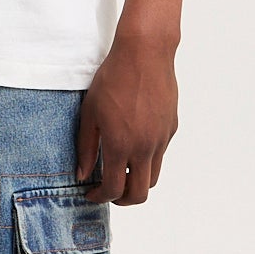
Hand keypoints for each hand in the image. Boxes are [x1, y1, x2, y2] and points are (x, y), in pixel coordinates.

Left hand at [75, 31, 178, 204]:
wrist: (144, 54)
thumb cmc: (112, 79)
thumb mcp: (90, 113)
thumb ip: (86, 148)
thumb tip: (83, 174)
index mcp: (122, 146)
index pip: (114, 189)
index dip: (100, 197)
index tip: (91, 193)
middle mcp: (145, 148)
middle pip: (140, 194)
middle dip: (123, 199)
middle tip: (109, 191)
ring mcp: (161, 139)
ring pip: (153, 176)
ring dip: (137, 181)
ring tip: (121, 170)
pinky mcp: (171, 128)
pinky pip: (160, 153)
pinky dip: (146, 159)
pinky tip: (133, 142)